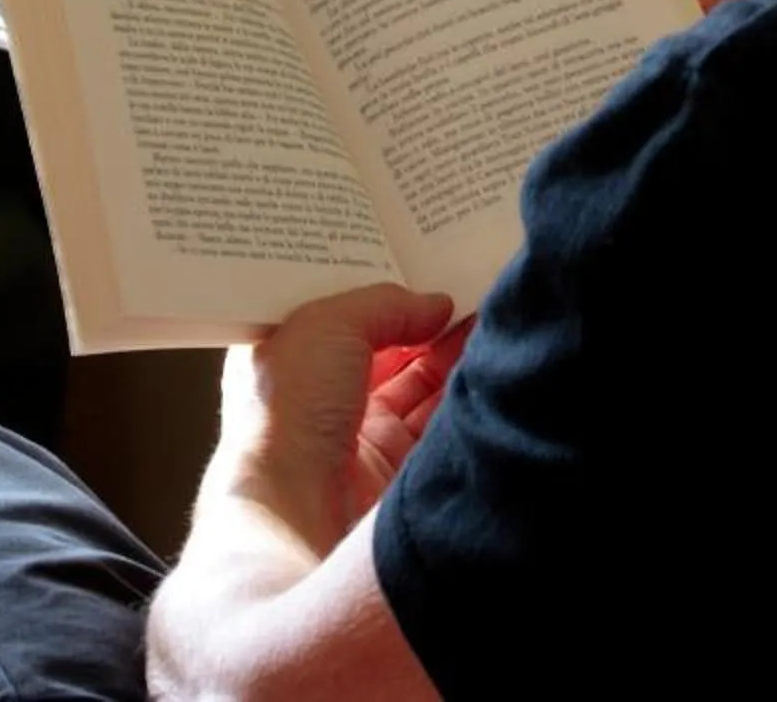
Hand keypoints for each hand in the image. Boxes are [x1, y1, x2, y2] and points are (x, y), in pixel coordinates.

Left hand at [216, 284, 469, 559]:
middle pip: (386, 349)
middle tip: (467, 282)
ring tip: (489, 310)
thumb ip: (386, 304)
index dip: (378, 293)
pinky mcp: (398, 471)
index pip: (340, 316)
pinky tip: (487, 359)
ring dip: (452, 351)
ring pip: (418, 385)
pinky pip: (437, 421)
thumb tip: (437, 304)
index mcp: (288, 360)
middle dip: (425, 320)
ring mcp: (361, 437)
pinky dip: (461, 393)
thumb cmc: (289, 411)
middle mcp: (323, 399)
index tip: (420, 263)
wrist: (298, 514)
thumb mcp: (329, 324)